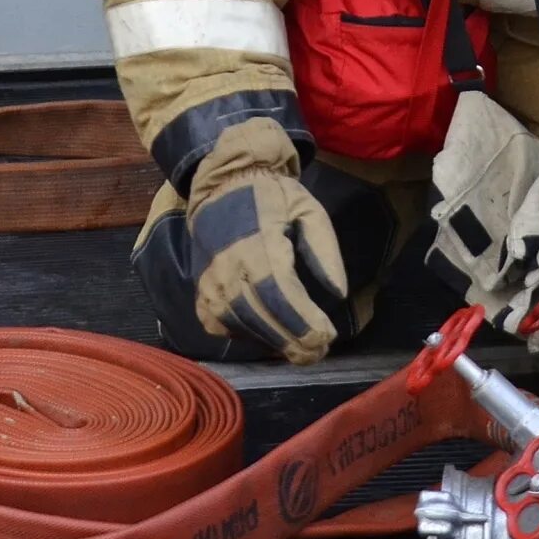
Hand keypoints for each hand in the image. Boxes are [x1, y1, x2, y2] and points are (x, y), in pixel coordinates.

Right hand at [186, 119, 347, 363]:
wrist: (223, 187)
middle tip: (321, 351)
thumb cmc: (272, 198)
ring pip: (244, 327)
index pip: (280, 293)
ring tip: (305, 351)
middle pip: (262, 317)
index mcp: (255, 244)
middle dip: (295, 340)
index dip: (304, 321)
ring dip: (276, 343)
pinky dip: (250, 337)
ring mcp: (209, 286)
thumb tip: (338, 293)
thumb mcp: (308, 209)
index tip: (328, 336)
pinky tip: (272, 337)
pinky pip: (225, 327)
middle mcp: (227, 269)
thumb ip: (324, 249)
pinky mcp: (201, 297)